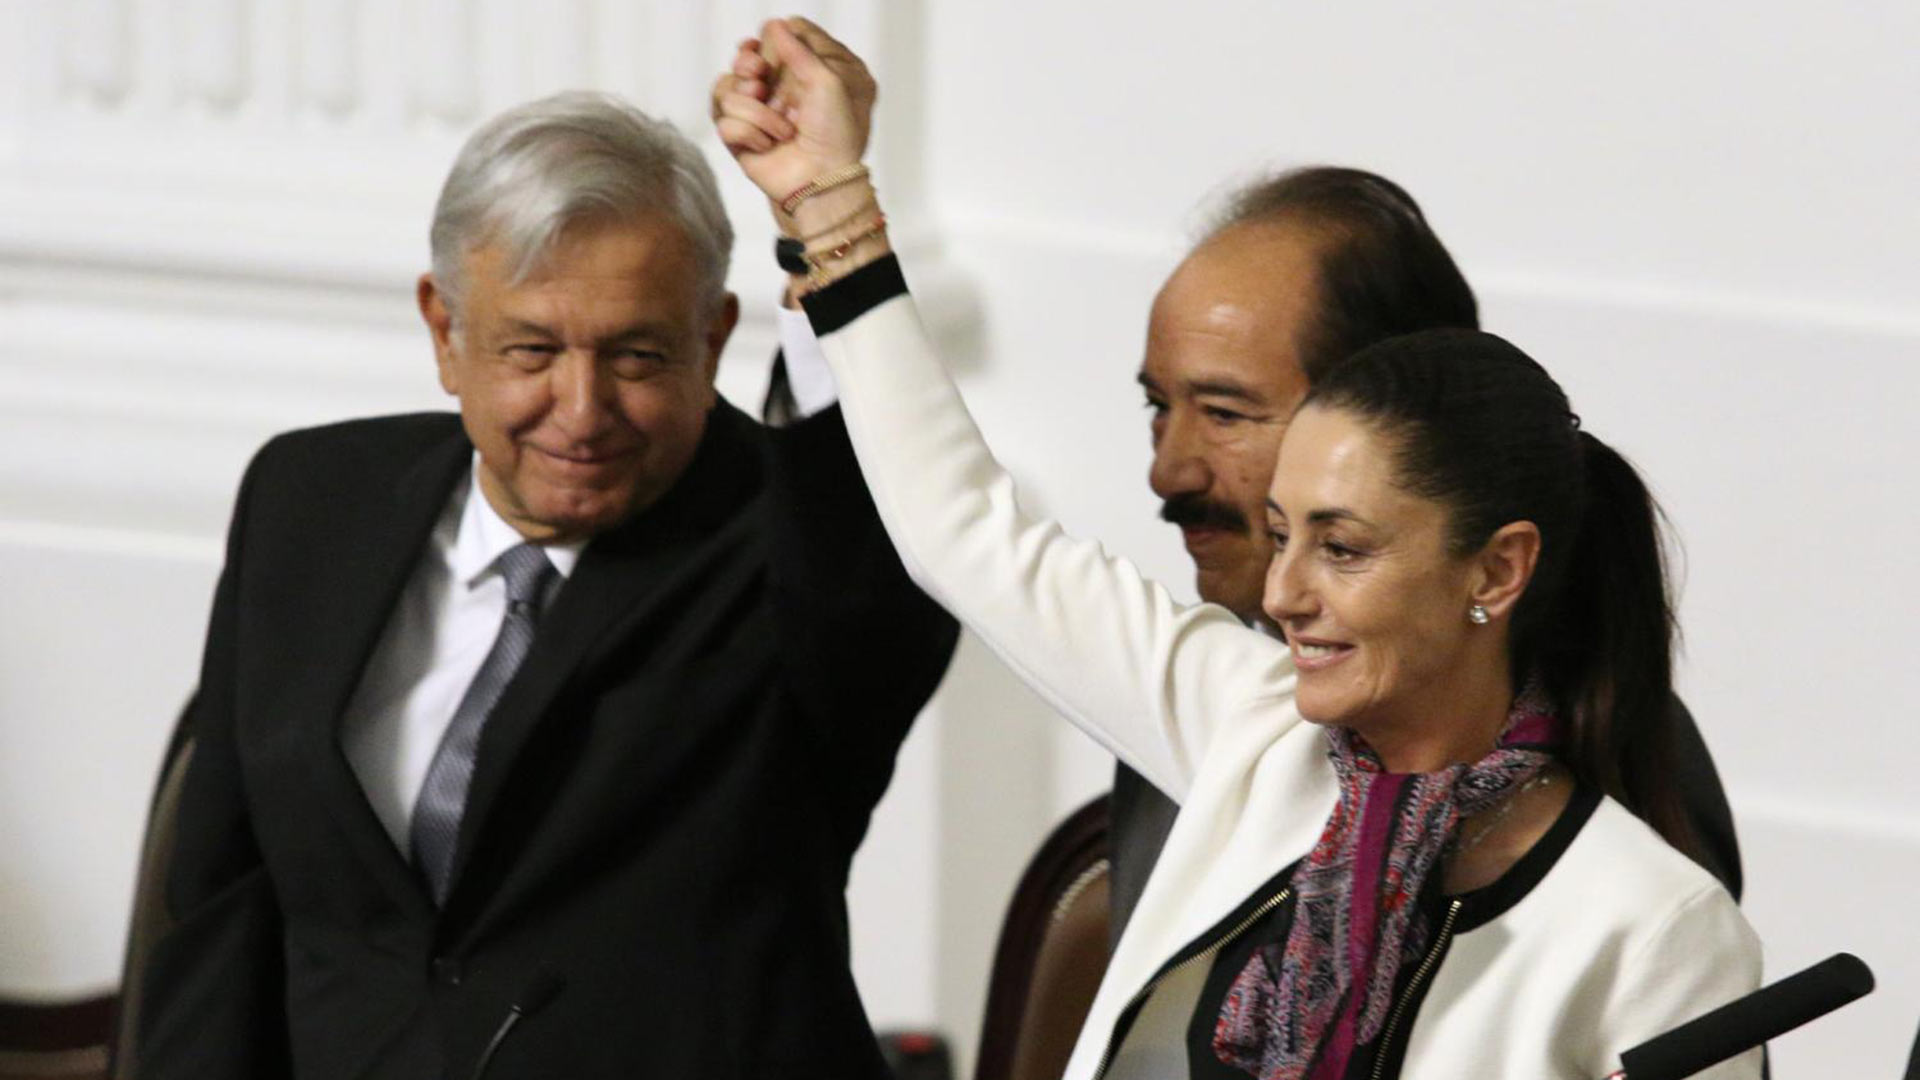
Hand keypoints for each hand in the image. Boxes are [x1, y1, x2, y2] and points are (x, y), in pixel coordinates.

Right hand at [712, 17, 874, 207]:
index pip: (777, 40)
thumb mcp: (829, 81)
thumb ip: (800, 49)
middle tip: (759, 79)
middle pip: (743, 60)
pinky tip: (768, 146)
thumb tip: (775, 24)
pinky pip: (724, 121)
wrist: (822, 181)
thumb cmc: (836, 134)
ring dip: (756, 112)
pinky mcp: (740, 138)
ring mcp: (758, 114)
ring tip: (781, 129)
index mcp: (806, 74)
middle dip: (747, 67)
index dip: (768, 40)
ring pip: (727, 90)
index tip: (764, 47)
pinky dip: (748, 134)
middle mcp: (780, 90)